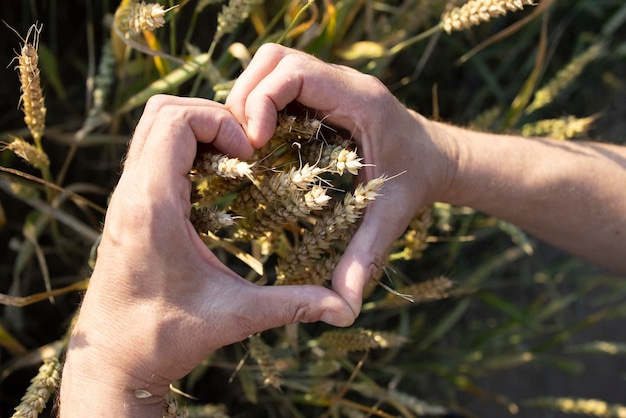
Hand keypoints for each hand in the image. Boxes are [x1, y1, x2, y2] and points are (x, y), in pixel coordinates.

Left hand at [60, 95, 354, 415]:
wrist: (112, 360)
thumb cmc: (165, 338)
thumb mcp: (235, 316)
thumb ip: (292, 305)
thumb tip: (345, 309)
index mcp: (153, 206)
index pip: (176, 121)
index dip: (220, 123)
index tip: (250, 154)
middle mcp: (131, 193)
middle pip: (162, 111)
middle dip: (211, 117)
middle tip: (246, 152)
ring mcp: (124, 197)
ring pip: (152, 126)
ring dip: (196, 130)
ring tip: (233, 161)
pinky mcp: (126, 206)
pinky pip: (151, 151)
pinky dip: (183, 149)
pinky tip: (214, 183)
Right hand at [226, 44, 457, 316]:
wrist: (438, 158)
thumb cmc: (416, 184)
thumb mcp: (390, 219)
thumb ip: (364, 259)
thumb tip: (343, 309)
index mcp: (359, 100)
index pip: (295, 71)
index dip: (262, 99)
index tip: (255, 142)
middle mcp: (343, 83)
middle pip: (275, 59)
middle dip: (247, 95)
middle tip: (243, 144)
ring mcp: (332, 83)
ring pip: (273, 64)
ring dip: (250, 96)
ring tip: (246, 142)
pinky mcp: (323, 91)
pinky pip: (280, 81)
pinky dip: (261, 102)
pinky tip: (260, 141)